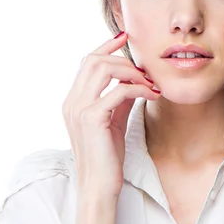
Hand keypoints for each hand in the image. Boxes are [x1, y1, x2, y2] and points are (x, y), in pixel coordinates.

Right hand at [62, 32, 159, 199]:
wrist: (100, 186)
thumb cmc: (107, 156)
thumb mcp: (113, 120)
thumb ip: (118, 98)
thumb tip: (134, 79)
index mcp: (73, 101)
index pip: (86, 62)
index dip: (105, 47)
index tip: (124, 37)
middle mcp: (71, 102)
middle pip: (94, 60)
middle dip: (122, 58)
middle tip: (145, 69)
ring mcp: (79, 109)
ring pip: (103, 69)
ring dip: (131, 71)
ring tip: (149, 82)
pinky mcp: (92, 118)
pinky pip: (118, 90)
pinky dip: (139, 88)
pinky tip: (152, 95)